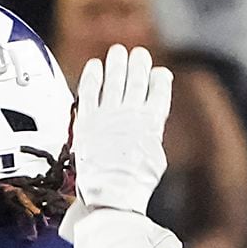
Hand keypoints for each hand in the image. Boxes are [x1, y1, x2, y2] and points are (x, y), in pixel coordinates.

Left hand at [74, 43, 173, 214]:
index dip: (159, 79)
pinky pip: (90, 90)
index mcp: (152, 122)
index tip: (158, 73)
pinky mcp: (87, 120)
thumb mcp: (155, 159)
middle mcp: (131, 113)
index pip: (159, 90)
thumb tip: (152, 123)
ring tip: (118, 52)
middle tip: (138, 54)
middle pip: (137, 78)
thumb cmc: (134, 185)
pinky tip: (95, 66)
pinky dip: (93, 75)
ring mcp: (108, 114)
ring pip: (114, 78)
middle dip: (139, 63)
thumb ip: (152, 135)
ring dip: (118, 62)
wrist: (111, 195)